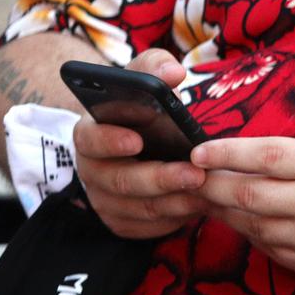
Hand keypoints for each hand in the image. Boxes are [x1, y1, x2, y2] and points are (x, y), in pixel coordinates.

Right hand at [73, 48, 208, 238]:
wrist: (140, 138)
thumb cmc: (141, 105)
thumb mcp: (143, 78)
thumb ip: (154, 67)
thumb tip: (173, 72)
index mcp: (89, 133)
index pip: (89, 139)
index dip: (110, 141)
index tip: (137, 140)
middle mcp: (91, 170)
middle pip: (121, 180)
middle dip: (160, 178)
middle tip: (195, 174)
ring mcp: (104, 200)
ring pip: (138, 208)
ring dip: (174, 201)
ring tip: (206, 190)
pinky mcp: (121, 222)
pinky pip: (147, 228)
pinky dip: (174, 219)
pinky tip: (199, 206)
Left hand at [193, 136, 294, 284]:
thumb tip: (254, 155)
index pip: (265, 155)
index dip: (225, 152)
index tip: (198, 150)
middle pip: (248, 193)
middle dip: (211, 185)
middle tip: (190, 176)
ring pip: (251, 224)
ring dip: (224, 210)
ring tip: (208, 196)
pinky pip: (268, 247)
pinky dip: (250, 231)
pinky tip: (242, 219)